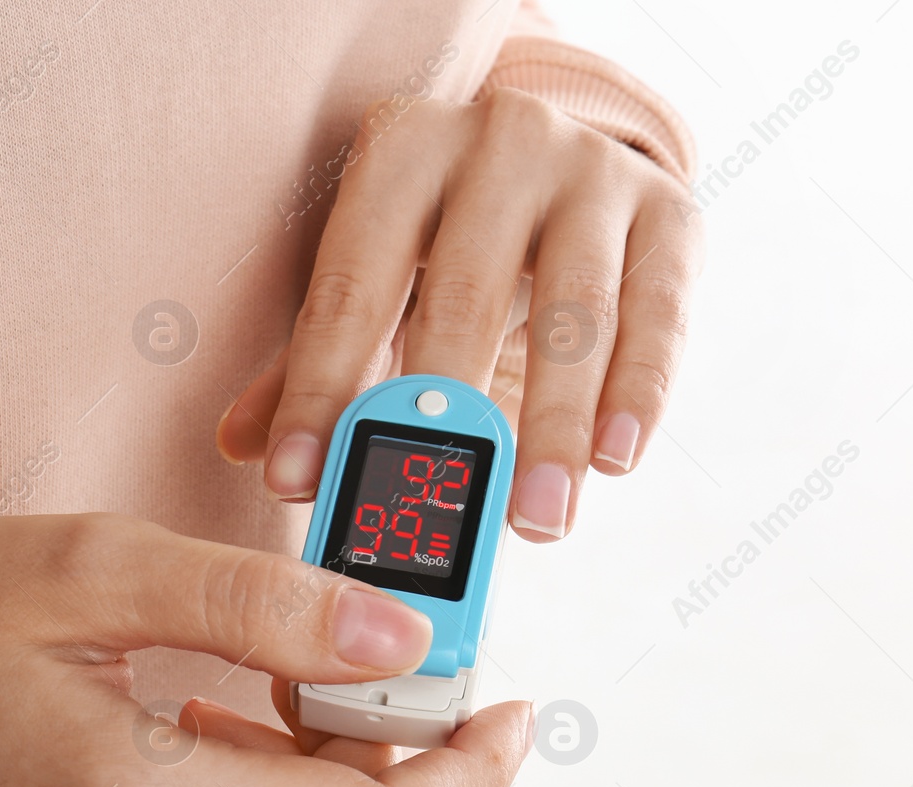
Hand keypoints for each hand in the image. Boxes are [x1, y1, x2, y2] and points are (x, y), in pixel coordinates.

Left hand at [216, 88, 701, 541]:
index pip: (351, 284)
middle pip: (465, 291)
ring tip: (537, 518)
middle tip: (435, 514)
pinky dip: (638, 395)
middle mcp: (499, 141)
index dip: (320, 388)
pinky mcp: (669, 213)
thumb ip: (317, 358)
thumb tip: (242, 448)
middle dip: (447, 416)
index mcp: (404, 153)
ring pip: (574, 310)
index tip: (298, 481)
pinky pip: (656, 315)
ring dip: (556, 426)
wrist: (572, 168)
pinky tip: (614, 462)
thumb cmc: (450, 243)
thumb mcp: (380, 278)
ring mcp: (592, 171)